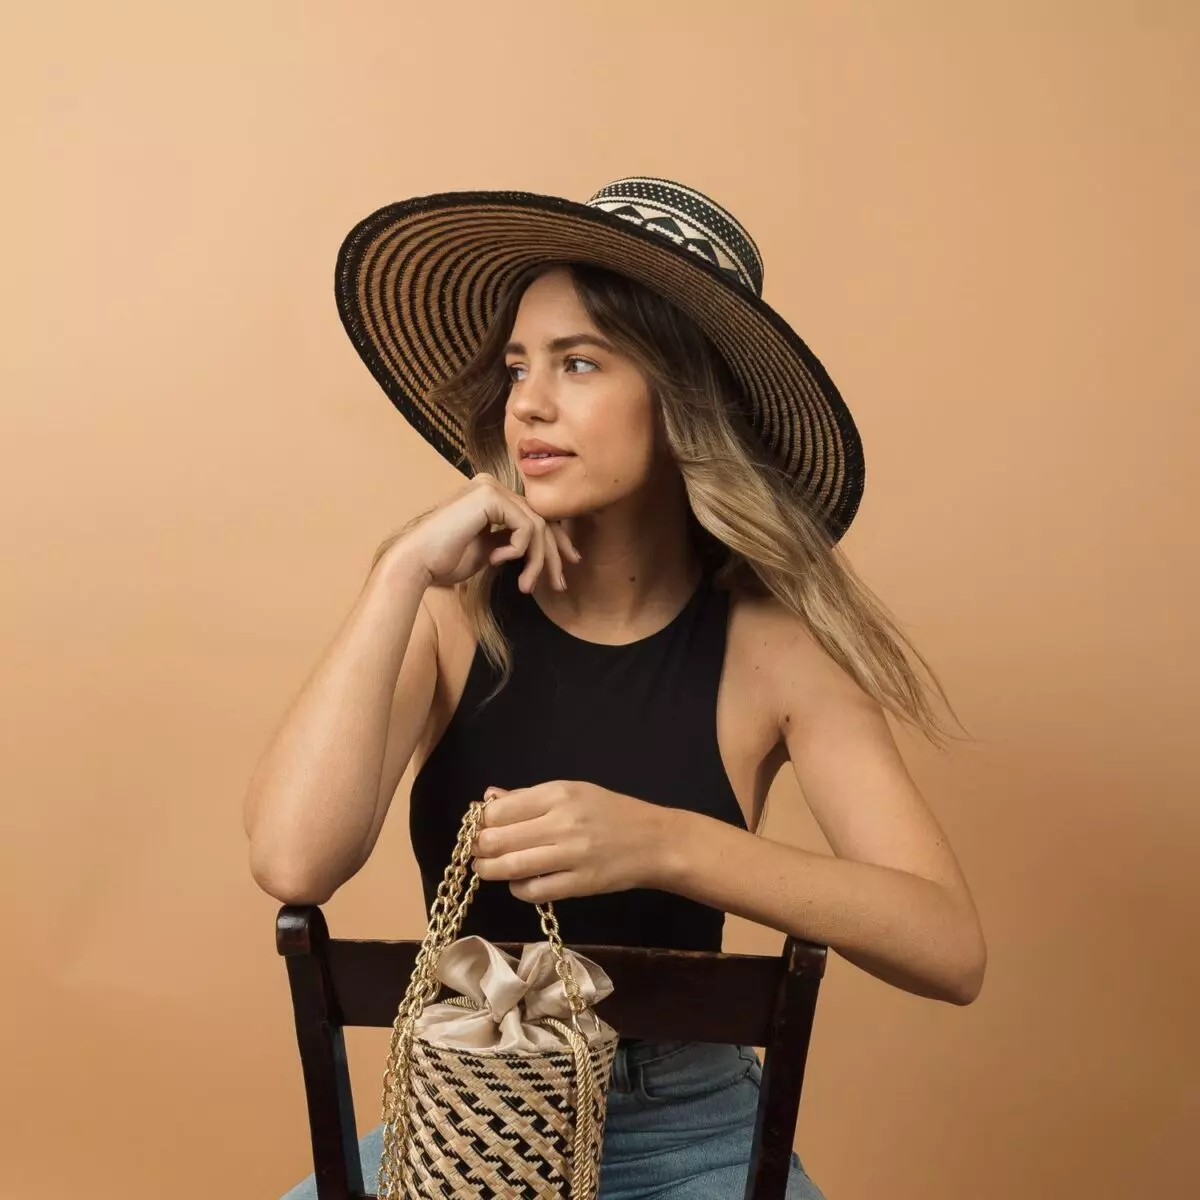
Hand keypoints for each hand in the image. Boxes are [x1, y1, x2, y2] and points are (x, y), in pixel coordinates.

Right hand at [384, 473, 580, 592]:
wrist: (416, 563)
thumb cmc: (444, 561)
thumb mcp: (488, 550)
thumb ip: (511, 543)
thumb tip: (540, 549)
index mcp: (489, 496)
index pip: (534, 516)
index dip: (555, 542)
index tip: (566, 567)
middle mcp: (491, 485)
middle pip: (541, 519)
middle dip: (554, 554)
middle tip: (560, 582)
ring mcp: (490, 487)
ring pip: (538, 525)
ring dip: (537, 560)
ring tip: (526, 585)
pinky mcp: (490, 497)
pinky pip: (527, 526)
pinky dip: (520, 549)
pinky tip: (499, 560)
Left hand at [471, 782, 672, 902]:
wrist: (654, 841)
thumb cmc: (611, 813)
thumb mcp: (573, 792)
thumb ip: (529, 797)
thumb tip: (489, 798)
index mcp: (558, 794)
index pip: (500, 810)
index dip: (481, 822)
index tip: (478, 828)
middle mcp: (563, 822)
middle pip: (499, 839)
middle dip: (479, 848)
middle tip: (476, 852)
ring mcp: (572, 855)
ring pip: (512, 867)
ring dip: (490, 870)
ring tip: (485, 869)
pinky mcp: (580, 884)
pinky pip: (535, 890)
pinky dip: (518, 889)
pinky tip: (518, 883)